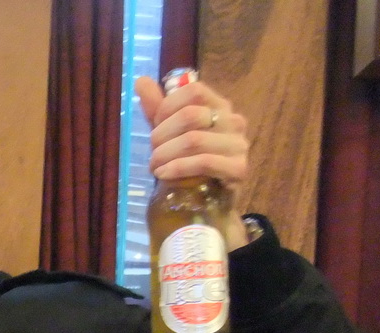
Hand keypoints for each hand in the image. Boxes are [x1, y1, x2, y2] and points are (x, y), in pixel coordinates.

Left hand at [135, 75, 250, 248]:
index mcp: (218, 106)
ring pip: (194, 140)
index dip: (167, 108)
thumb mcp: (169, 135)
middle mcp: (233, 121)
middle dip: (162, 136)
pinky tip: (164, 175)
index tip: (155, 129)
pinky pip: (205, 162)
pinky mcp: (239, 169)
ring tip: (155, 168)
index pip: (193, 91)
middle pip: (190, 115)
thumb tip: (140, 81)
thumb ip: (157, 109)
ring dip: (166, 155)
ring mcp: (239, 145)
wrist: (205, 204)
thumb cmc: (187, 165)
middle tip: (152, 154)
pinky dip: (178, 168)